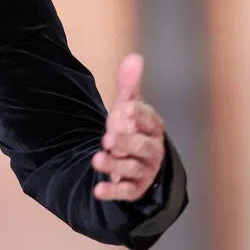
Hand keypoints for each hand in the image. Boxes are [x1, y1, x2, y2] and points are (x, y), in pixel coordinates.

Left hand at [91, 53, 165, 200]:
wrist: (131, 159)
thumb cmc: (131, 129)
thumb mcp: (127, 108)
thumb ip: (128, 86)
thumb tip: (134, 56)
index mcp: (153, 128)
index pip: (150, 121)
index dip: (139, 116)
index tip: (126, 109)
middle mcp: (152, 150)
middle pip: (142, 147)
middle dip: (126, 142)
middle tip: (108, 138)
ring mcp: (144, 170)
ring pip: (132, 169)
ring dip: (114, 165)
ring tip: (96, 160)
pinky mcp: (134, 188)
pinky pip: (126, 192)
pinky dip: (112, 192)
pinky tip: (97, 190)